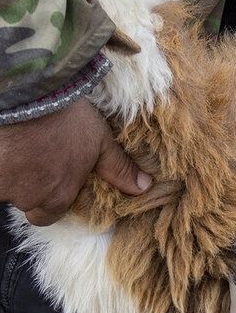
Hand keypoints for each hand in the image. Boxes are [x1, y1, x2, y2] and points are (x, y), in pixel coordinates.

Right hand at [0, 98, 151, 224]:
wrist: (28, 96)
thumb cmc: (67, 120)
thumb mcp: (101, 142)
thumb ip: (119, 169)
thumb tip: (144, 187)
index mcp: (57, 198)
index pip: (47, 216)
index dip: (48, 200)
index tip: (52, 180)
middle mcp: (28, 198)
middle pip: (24, 204)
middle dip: (26, 190)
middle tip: (34, 163)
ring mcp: (2, 184)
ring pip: (4, 187)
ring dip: (10, 173)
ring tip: (20, 149)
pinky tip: (6, 145)